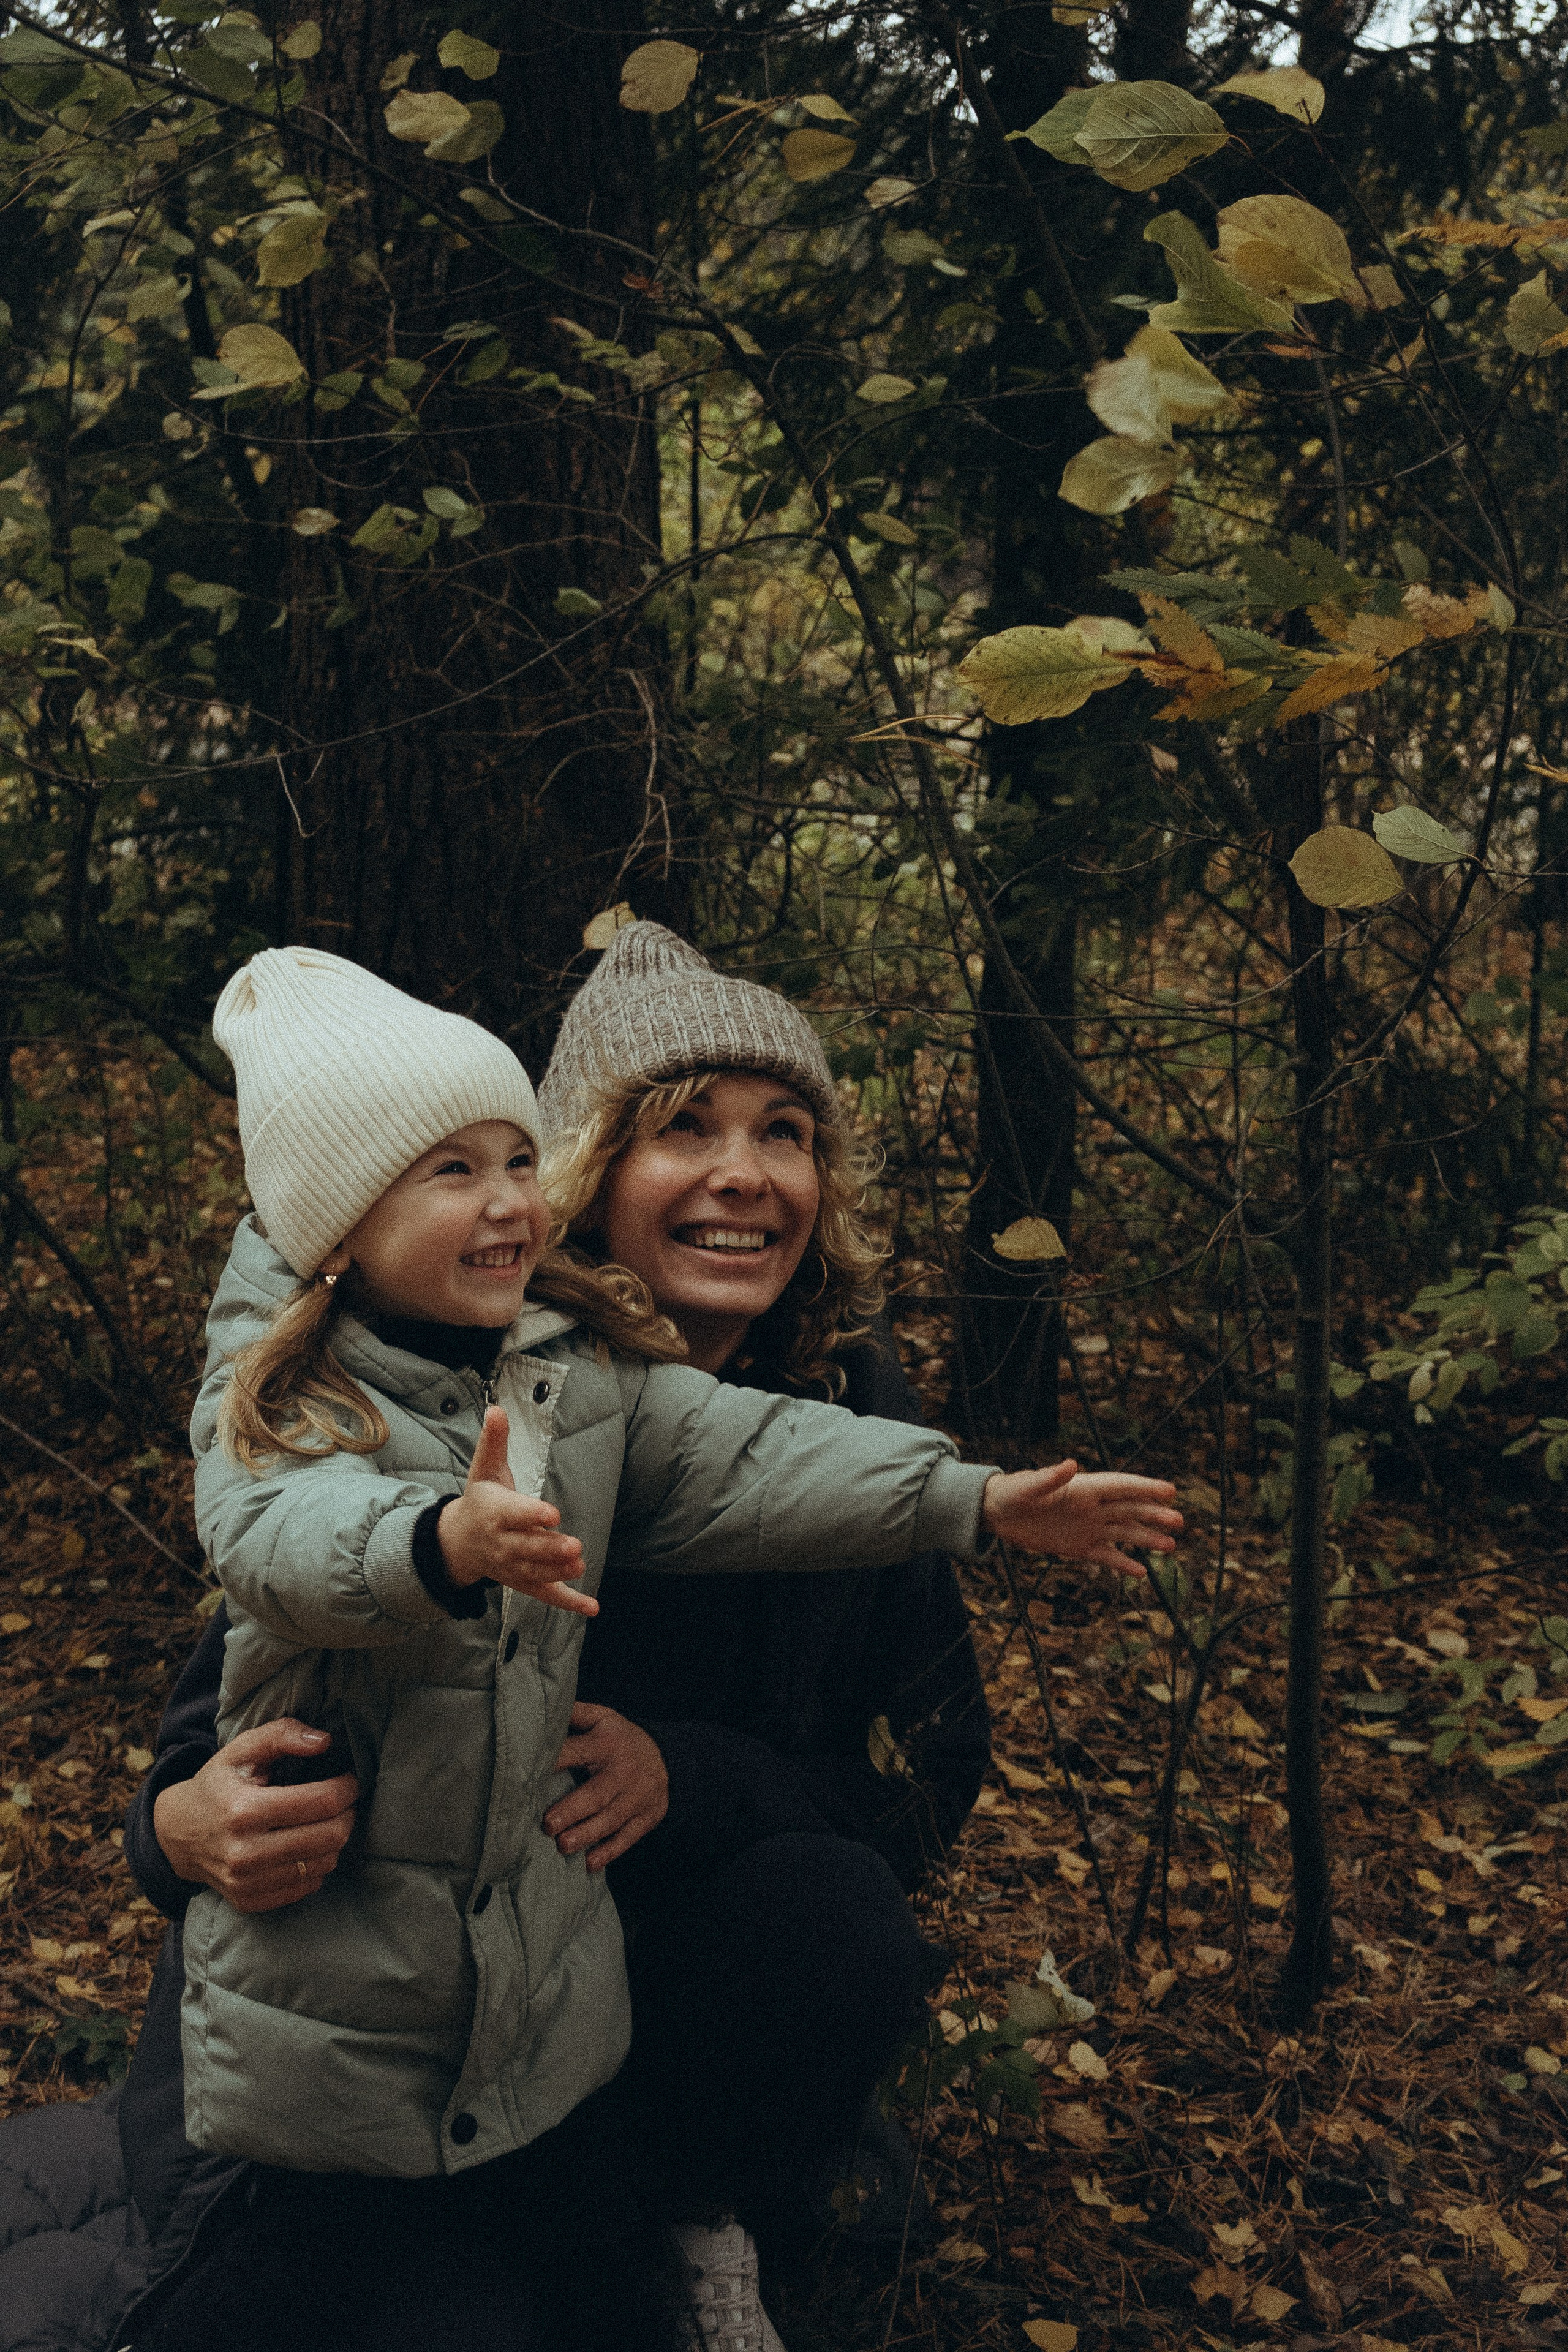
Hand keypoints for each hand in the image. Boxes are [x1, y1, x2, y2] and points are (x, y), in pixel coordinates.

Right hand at [151, 1720, 359, 1913]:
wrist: (177, 1834)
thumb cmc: (217, 1785)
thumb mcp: (241, 1749)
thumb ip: (283, 1735)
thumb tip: (325, 1742)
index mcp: (244, 1810)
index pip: (322, 1802)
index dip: (347, 1787)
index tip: (350, 1778)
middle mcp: (244, 1853)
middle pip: (330, 1837)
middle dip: (348, 1814)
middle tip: (344, 1800)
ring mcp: (246, 1883)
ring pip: (324, 1864)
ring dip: (335, 1840)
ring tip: (325, 1822)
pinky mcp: (249, 1901)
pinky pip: (306, 1887)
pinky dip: (316, 1865)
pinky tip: (306, 1846)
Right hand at [438, 1407, 595, 1616]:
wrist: (458, 1543)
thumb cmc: (480, 1500)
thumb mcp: (484, 1469)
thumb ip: (494, 1441)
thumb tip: (496, 1409)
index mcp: (495, 1512)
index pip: (514, 1514)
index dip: (532, 1515)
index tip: (552, 1513)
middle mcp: (502, 1543)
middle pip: (527, 1547)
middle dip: (549, 1548)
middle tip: (573, 1546)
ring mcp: (513, 1567)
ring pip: (537, 1572)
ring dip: (559, 1572)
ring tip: (580, 1565)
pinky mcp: (525, 1582)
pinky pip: (547, 1595)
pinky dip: (569, 1603)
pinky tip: (592, 1608)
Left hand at [543, 1702, 667, 1871]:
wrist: (668, 1758)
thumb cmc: (621, 1739)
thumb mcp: (603, 1718)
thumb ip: (575, 1713)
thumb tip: (544, 1706)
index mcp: (606, 1744)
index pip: (578, 1751)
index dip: (556, 1761)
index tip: (531, 1773)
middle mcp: (623, 1772)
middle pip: (597, 1793)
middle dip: (573, 1810)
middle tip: (548, 1825)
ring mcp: (636, 1797)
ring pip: (612, 1819)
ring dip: (588, 1834)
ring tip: (563, 1846)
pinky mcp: (646, 1818)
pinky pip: (628, 1837)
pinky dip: (610, 1852)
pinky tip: (590, 1863)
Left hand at [982, 1460, 1181, 1575]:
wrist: (998, 1513)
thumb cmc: (1013, 1492)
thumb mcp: (1030, 1486)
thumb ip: (1051, 1478)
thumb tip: (1071, 1464)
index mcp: (1084, 1488)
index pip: (1122, 1487)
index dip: (1145, 1488)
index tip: (1170, 1491)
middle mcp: (1092, 1507)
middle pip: (1130, 1510)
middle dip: (1154, 1515)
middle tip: (1179, 1521)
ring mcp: (1088, 1527)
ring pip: (1124, 1533)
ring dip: (1146, 1539)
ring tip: (1170, 1546)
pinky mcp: (1078, 1547)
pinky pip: (1106, 1556)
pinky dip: (1123, 1563)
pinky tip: (1141, 1571)